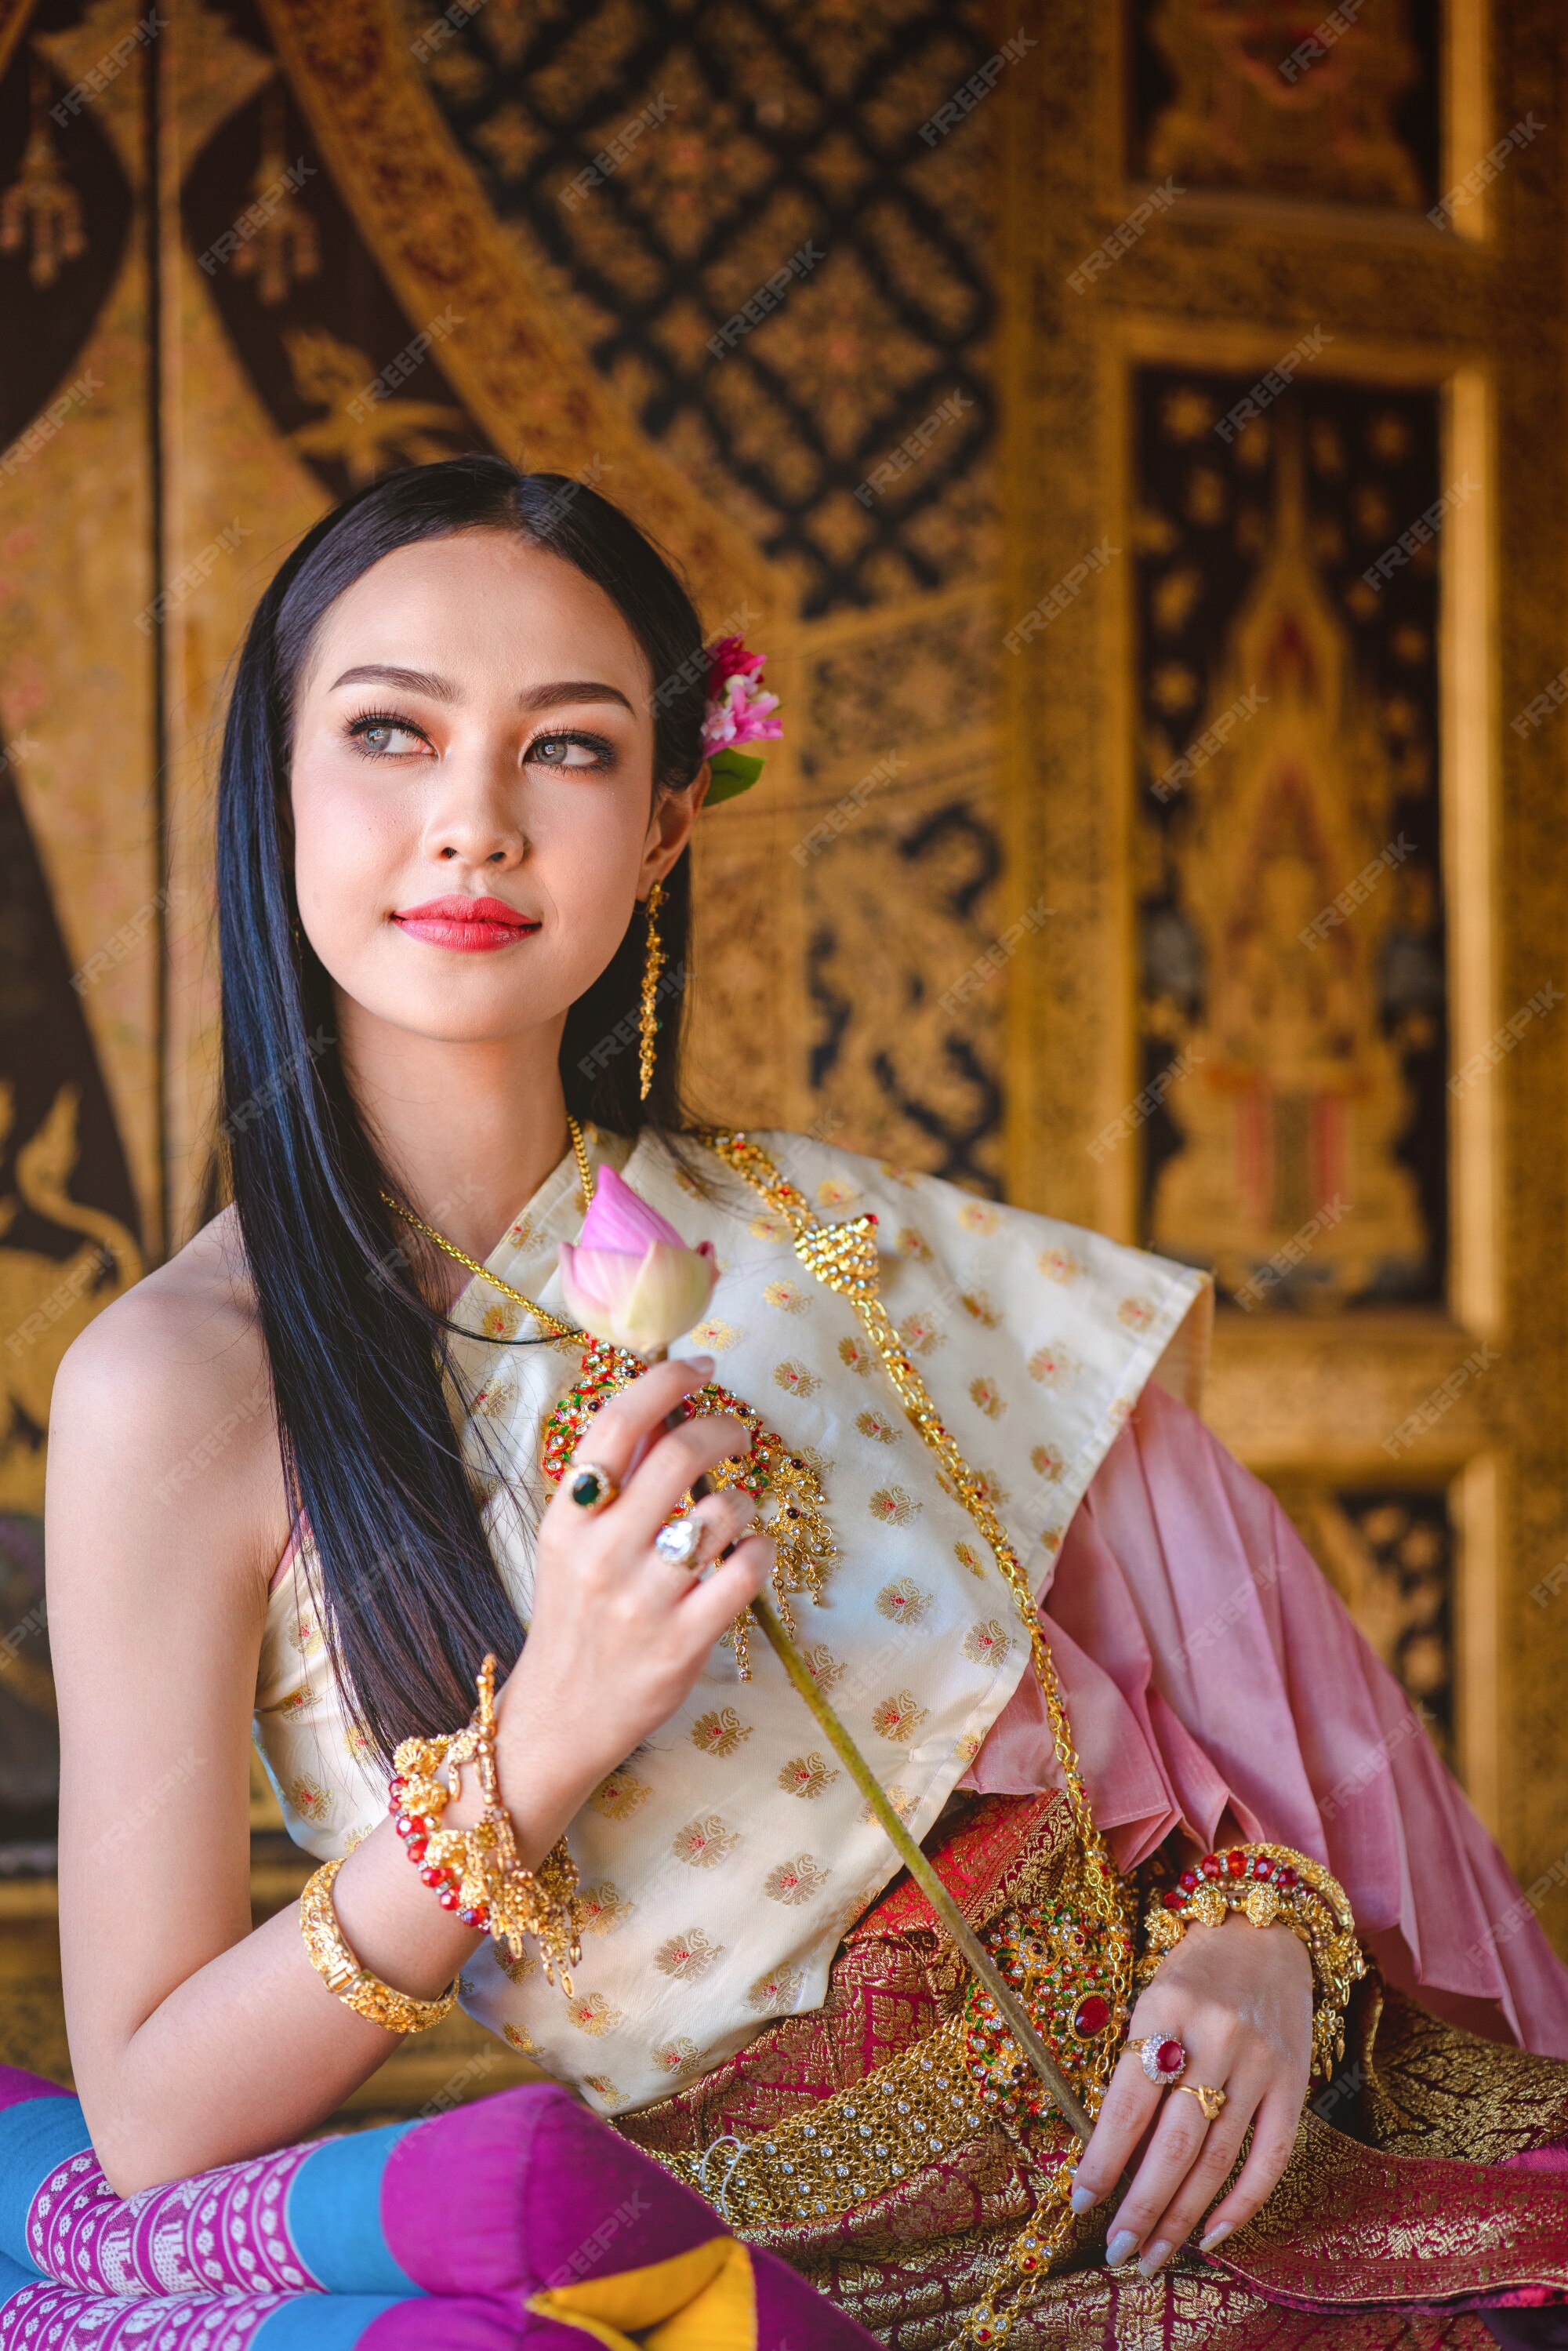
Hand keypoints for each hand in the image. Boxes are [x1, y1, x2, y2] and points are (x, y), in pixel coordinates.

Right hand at [497, 1354, 770, 1813]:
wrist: (562, 1715)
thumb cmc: (575, 1615)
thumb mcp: (572, 1542)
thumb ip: (615, 1477)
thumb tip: (663, 1403)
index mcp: (568, 1520)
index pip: (615, 1425)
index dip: (665, 1382)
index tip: (699, 1365)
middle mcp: (600, 1555)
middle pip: (678, 1456)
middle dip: (722, 1428)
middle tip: (737, 1430)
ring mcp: (642, 1603)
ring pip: (720, 1514)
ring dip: (742, 1500)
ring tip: (734, 1513)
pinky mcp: (681, 1645)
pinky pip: (744, 1574)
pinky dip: (759, 1553)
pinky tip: (749, 1555)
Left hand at [1070, 1913, 1312, 2273]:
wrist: (1263, 1930)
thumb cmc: (1192, 1970)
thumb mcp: (1151, 2000)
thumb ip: (1135, 2068)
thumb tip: (1111, 2155)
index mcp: (1164, 2008)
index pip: (1129, 2101)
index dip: (1104, 2158)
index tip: (1081, 2202)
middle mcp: (1214, 2036)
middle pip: (1174, 2142)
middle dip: (1142, 2206)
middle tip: (1118, 2252)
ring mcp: (1260, 2062)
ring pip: (1217, 2158)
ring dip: (1182, 2216)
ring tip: (1153, 2255)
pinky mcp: (1295, 2081)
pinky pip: (1270, 2156)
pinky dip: (1242, 2202)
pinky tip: (1213, 2234)